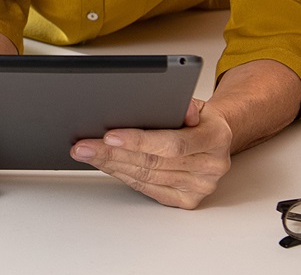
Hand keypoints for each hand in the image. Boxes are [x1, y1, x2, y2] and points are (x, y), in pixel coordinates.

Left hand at [70, 99, 233, 208]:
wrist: (216, 138)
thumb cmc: (199, 119)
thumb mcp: (194, 102)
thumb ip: (180, 103)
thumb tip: (157, 101)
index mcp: (216, 138)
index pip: (173, 143)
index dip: (138, 140)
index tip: (109, 135)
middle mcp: (212, 166)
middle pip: (153, 162)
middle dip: (112, 153)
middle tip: (84, 145)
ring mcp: (201, 187)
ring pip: (147, 176)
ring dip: (112, 165)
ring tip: (87, 153)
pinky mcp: (188, 200)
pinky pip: (148, 188)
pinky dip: (123, 176)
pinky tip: (106, 165)